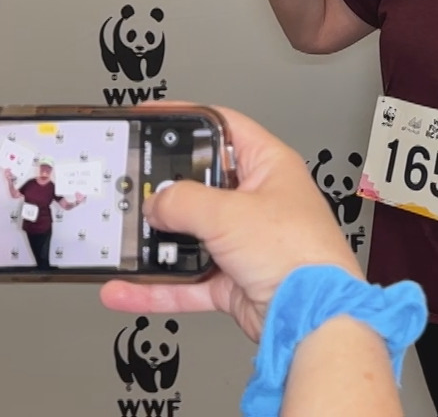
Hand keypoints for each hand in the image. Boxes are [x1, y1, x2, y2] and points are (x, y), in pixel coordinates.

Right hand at [100, 103, 362, 342]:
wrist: (312, 319)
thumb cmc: (301, 257)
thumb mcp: (230, 213)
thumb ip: (183, 201)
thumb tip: (157, 203)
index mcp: (268, 166)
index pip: (222, 126)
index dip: (186, 118)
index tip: (152, 118)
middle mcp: (257, 202)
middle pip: (199, 184)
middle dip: (164, 189)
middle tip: (132, 185)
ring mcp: (244, 242)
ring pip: (189, 235)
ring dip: (156, 241)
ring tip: (125, 237)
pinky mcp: (232, 279)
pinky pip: (185, 278)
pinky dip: (157, 285)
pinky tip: (129, 287)